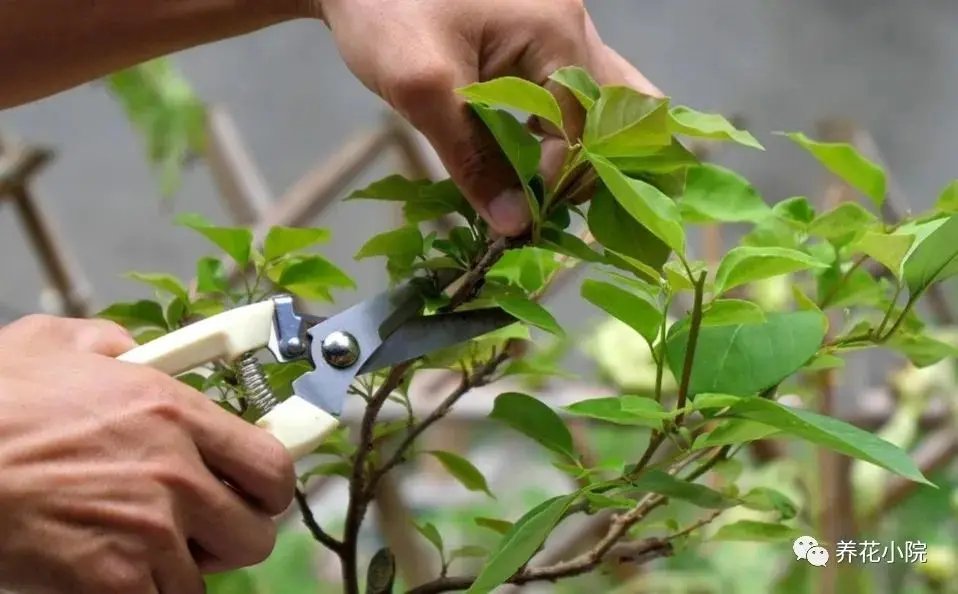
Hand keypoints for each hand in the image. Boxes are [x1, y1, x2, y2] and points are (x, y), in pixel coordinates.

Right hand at [0, 315, 295, 593]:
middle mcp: (176, 473)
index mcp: (173, 412)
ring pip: (206, 577)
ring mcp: (149, 531)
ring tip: (147, 549)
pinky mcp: (113, 581)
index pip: (272, 466)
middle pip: (255, 533)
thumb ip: (112, 345)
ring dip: (182, 569)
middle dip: (231, 535)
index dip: (270, 488)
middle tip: (202, 527)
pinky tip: (116, 575)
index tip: (257, 492)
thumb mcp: (55, 344)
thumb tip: (134, 352)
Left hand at [317, 0, 660, 236]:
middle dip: (590, 165)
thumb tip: (515, 226)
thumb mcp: (421, 89)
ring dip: (577, 151)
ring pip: (600, 102)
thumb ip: (471, 157)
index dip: (555, 180)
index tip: (516, 214)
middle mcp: (574, 27)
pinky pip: (570, 93)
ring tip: (539, 190)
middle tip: (548, 204)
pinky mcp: (538, 40)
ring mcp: (560, 30)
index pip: (583, 129)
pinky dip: (558, 132)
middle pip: (617, 111)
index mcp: (557, 31)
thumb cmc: (384, 11)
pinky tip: (527, 158)